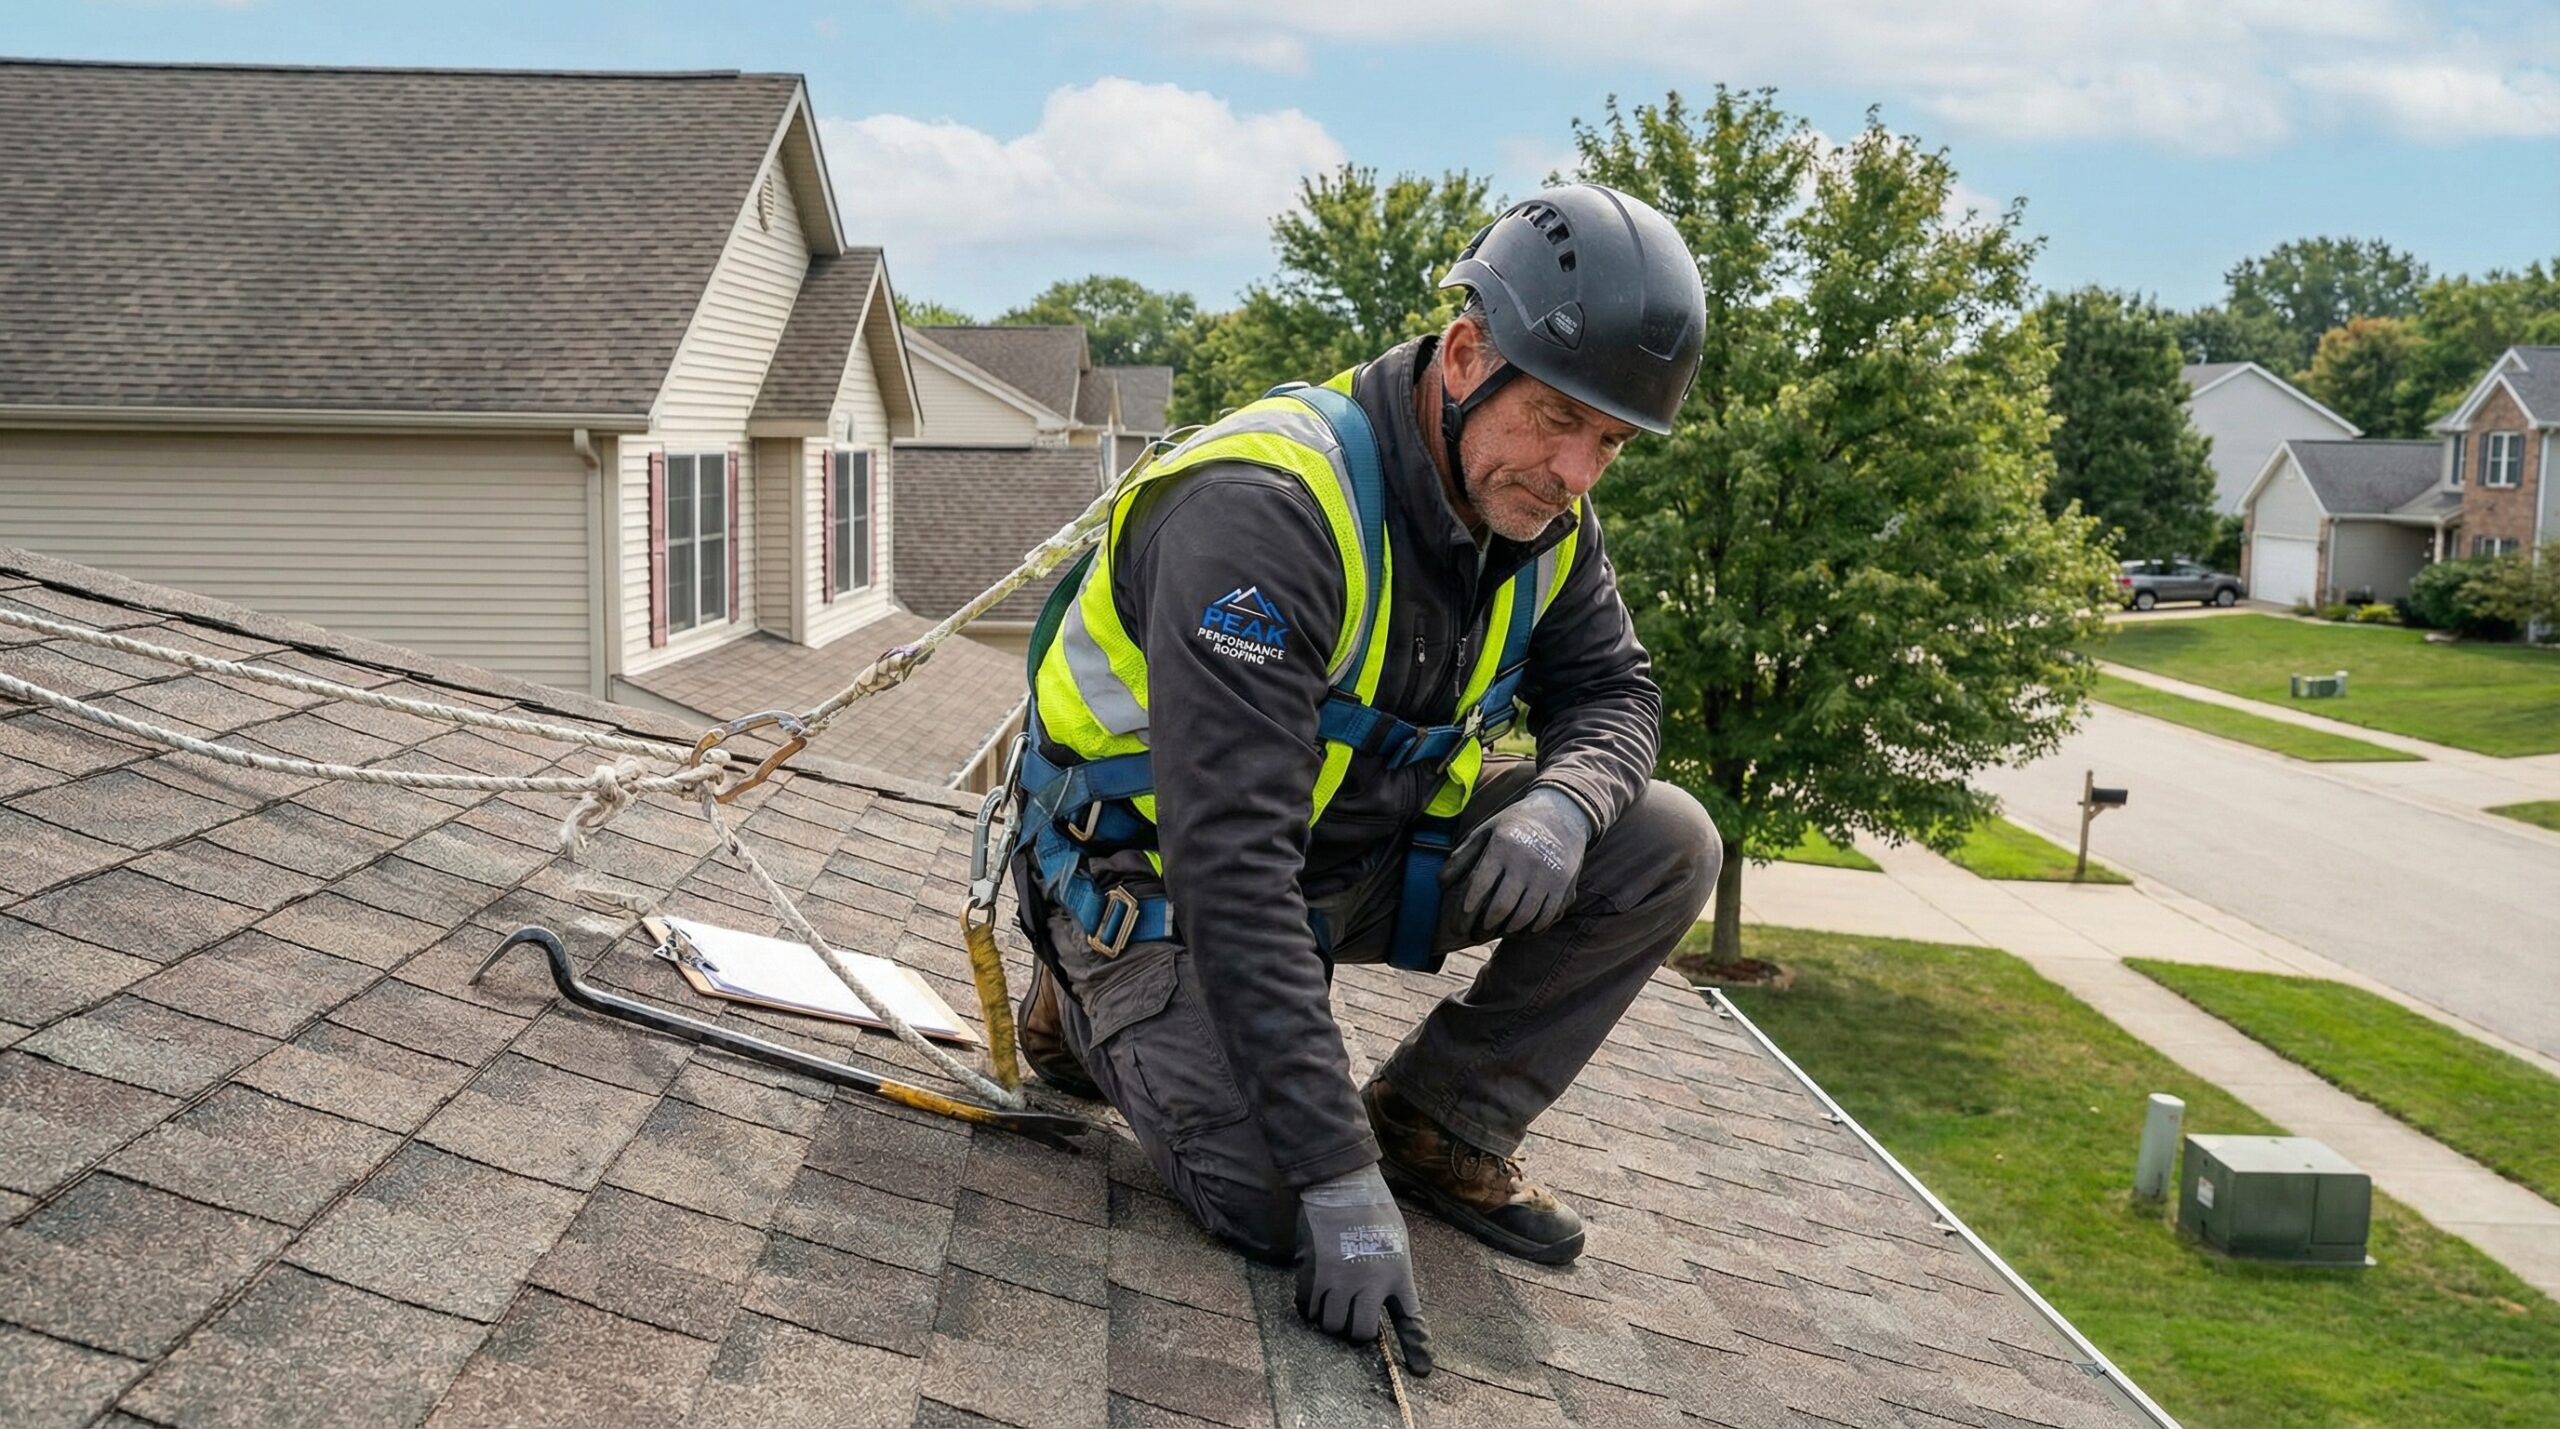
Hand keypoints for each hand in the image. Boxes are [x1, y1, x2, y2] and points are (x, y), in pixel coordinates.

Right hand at [1295, 1165, 1432, 1373]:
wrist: (1341, 1184)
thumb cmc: (1373, 1211)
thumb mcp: (1397, 1243)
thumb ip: (1392, 1275)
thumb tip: (1378, 1304)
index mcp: (1396, 1274)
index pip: (1410, 1319)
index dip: (1416, 1348)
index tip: (1421, 1370)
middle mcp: (1369, 1282)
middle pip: (1358, 1334)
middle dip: (1353, 1333)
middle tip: (1351, 1321)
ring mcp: (1339, 1279)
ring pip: (1330, 1324)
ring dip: (1329, 1319)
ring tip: (1332, 1304)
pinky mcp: (1313, 1272)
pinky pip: (1307, 1307)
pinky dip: (1309, 1307)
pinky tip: (1314, 1294)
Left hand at [1440, 786, 1591, 936]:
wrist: (1562, 813)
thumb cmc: (1515, 825)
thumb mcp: (1486, 831)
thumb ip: (1462, 856)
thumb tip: (1441, 885)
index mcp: (1503, 846)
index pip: (1481, 884)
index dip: (1467, 907)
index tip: (1459, 922)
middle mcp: (1526, 862)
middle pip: (1502, 905)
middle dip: (1485, 926)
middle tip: (1475, 935)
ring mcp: (1548, 875)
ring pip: (1525, 915)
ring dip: (1507, 929)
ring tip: (1495, 931)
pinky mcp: (1564, 886)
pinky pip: (1547, 917)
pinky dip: (1531, 929)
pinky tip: (1519, 930)